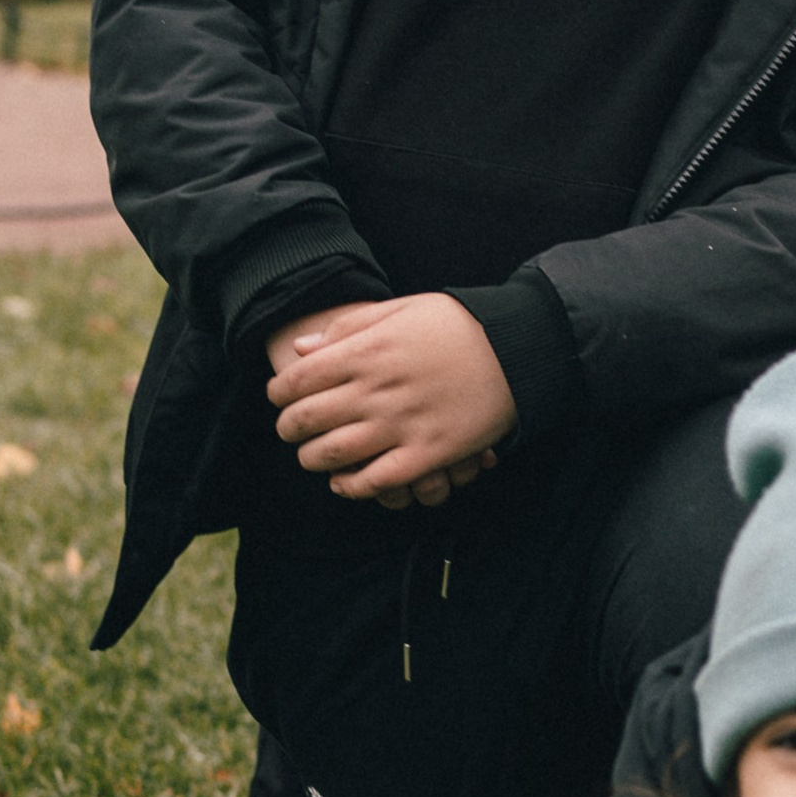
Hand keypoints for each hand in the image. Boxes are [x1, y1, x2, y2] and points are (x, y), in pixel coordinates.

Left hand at [265, 296, 516, 505]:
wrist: (517, 347)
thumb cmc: (457, 324)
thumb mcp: (400, 309)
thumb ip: (348, 327)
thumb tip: (301, 348)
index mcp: (367, 351)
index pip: (298, 380)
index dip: (278, 393)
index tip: (278, 398)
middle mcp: (378, 389)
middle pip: (307, 420)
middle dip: (288, 428)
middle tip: (288, 431)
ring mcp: (402, 425)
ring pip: (333, 455)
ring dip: (312, 459)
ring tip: (311, 457)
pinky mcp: (428, 453)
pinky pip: (376, 481)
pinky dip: (352, 487)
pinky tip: (344, 483)